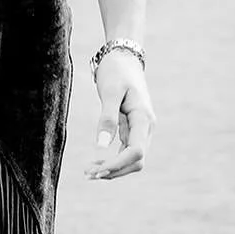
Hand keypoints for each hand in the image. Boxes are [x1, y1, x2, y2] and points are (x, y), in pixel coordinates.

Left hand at [84, 52, 153, 180]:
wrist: (124, 59)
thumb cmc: (116, 72)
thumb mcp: (110, 92)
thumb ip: (107, 118)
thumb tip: (101, 147)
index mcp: (144, 119)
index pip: (136, 152)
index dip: (117, 164)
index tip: (96, 170)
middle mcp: (147, 128)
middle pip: (137, 161)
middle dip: (114, 170)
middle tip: (87, 174)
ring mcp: (141, 130)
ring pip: (133, 160)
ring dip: (113, 169)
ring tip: (88, 172)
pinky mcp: (133, 130)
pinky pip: (126, 152)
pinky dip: (113, 160)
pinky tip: (96, 164)